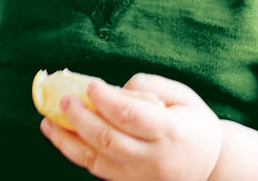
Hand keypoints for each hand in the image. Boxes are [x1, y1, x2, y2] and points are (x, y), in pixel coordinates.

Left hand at [41, 73, 221, 180]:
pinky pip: (95, 169)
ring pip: (94, 159)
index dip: (105, 99)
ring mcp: (138, 175)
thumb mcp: (185, 97)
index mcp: (170, 131)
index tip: (90, 85)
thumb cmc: (195, 124)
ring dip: (67, 140)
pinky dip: (75, 154)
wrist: (209, 165)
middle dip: (80, 118)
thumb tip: (116, 88)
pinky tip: (63, 138)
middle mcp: (152, 158)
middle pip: (106, 138)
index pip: (129, 114)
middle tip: (63, 100)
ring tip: (48, 122)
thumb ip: (153, 87)